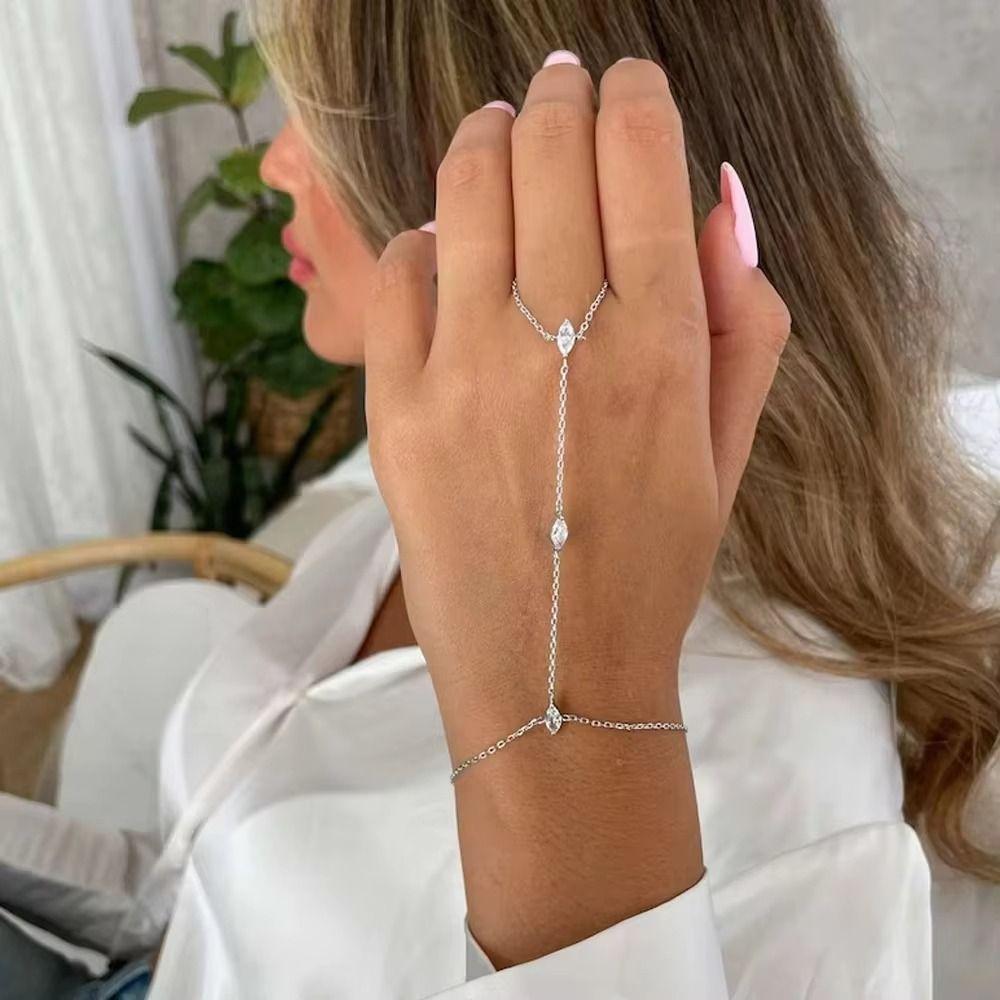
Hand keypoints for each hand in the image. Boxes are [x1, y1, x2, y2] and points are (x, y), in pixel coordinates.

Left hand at [363, 55, 789, 964]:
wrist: (553, 675)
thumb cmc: (650, 568)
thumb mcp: (729, 449)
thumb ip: (743, 316)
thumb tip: (718, 199)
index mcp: (660, 345)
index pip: (639, 155)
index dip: (634, 95)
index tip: (630, 86)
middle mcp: (561, 340)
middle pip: (547, 148)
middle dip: (560, 97)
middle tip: (560, 88)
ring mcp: (466, 369)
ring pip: (465, 187)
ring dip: (486, 137)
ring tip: (498, 129)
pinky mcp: (396, 407)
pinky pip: (399, 272)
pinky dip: (426, 240)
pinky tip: (447, 253)